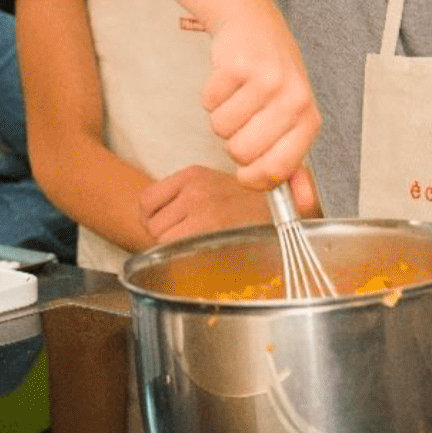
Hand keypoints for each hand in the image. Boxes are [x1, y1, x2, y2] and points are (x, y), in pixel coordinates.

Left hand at [139, 166, 272, 243]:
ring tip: (198, 247)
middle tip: (187, 240)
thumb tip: (146, 217)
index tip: (166, 227)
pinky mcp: (210, 231)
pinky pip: (174, 250)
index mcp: (194, 175)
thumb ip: (184, 196)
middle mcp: (196, 190)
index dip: (152, 219)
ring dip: (173, 249)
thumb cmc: (248, 208)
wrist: (285, 216)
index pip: (146, 200)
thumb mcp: (214, 187)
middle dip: (164, 236)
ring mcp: (202, 210)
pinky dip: (181, 257)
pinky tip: (200, 255)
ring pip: (161, 239)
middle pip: (151, 223)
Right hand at [202, 4, 321, 189]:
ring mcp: (266, 81)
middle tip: (244, 118)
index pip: (276, 171)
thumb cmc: (273, 75)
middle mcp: (293, 100)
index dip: (253, 178)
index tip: (245, 172)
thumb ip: (294, 163)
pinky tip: (227, 80)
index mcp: (309, 120)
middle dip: (233, 141)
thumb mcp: (292, 117)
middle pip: (241, 153)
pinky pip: (208, 103)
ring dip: (221, 116)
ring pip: (221, 129)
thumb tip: (302, 204)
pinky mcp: (237, 66)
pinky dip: (210, 95)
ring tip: (237, 96)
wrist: (253, 24)